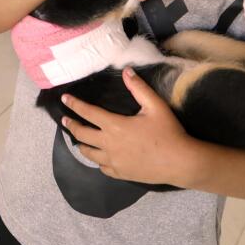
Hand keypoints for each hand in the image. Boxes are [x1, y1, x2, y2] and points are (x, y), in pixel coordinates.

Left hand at [60, 68, 200, 185]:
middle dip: (71, 126)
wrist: (180, 162)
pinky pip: (103, 168)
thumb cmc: (168, 132)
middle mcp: (109, 144)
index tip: (64, 99)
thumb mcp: (155, 106)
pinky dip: (98, 161)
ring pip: (89, 154)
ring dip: (81, 145)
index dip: (74, 104)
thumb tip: (126, 71)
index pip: (88, 113)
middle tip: (65, 121)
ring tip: (78, 141)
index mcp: (115, 126)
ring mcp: (113, 161)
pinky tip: (100, 159)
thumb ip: (139, 88)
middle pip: (82, 135)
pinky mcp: (120, 174)